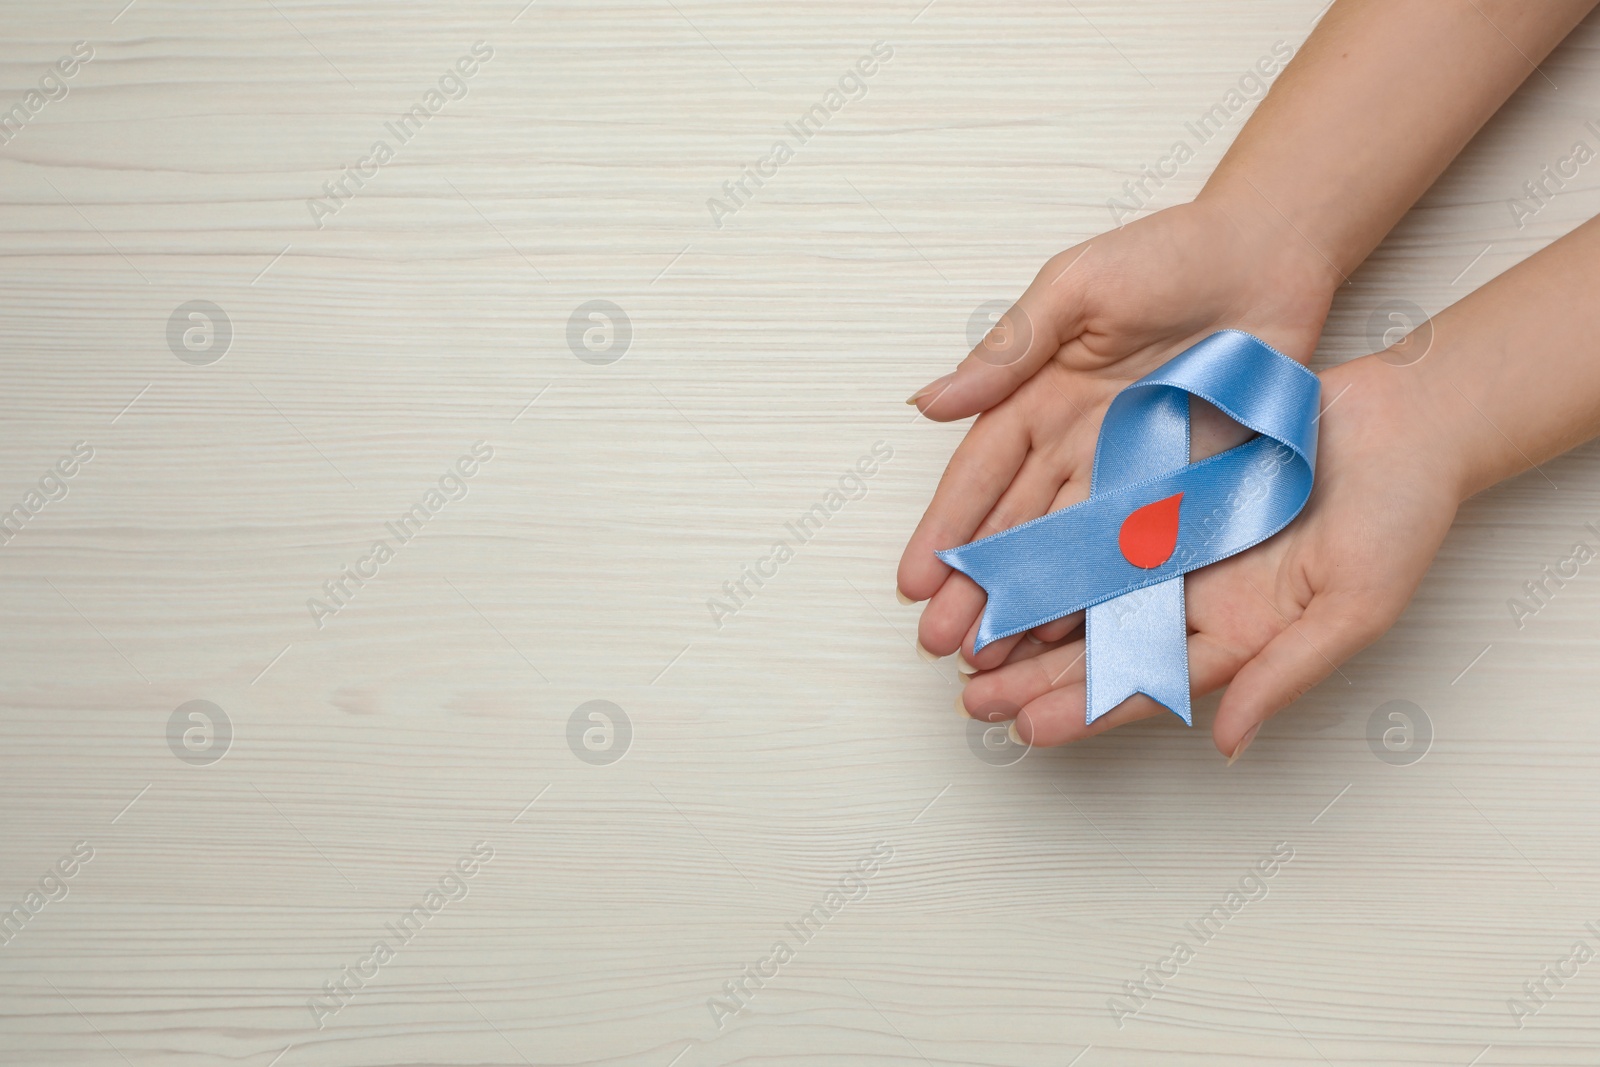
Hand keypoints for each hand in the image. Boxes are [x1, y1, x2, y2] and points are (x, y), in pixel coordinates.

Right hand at [898, 195, 1334, 668]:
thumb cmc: (1168, 253)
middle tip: (942, 644)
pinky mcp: (1184, 486)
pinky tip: (1080, 637)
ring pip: (1069, 551)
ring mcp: (1128, 470)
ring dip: (1032, 603)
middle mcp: (1074, 442)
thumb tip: (928, 404)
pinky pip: (1141, 549)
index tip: (913, 583)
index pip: (979, 476)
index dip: (946, 530)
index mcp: (1036, 395)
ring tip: (997, 659)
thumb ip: (1007, 352)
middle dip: (976, 588)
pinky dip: (1110, 592)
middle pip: (1015, 528)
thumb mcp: (1073, 288)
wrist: (1272, 254)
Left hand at [955, 354, 1464, 757]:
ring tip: (969, 640)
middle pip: (1102, 645)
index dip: (1088, 709)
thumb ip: (1286, 673)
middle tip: (971, 698)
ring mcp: (1180, 541)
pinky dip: (1054, 538)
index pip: (1150, 684)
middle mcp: (1199, 595)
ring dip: (1030, 612)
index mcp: (1240, 635)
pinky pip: (1097, 516)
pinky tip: (1006, 555)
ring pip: (1087, 586)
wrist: (1411, 418)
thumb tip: (1228, 744)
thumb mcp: (1356, 607)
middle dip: (1035, 676)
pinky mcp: (1167, 485)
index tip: (1027, 730)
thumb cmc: (1404, 516)